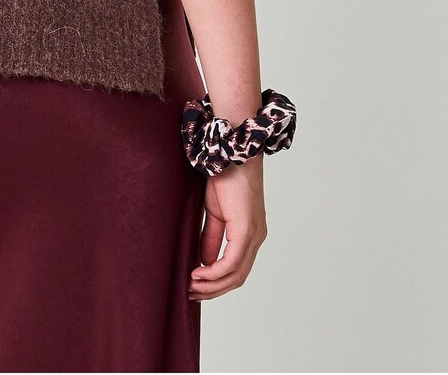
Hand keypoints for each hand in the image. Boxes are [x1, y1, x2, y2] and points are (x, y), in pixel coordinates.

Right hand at [189, 155, 267, 299]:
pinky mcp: (245, 231)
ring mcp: (253, 236)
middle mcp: (257, 238)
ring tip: (190, 286)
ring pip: (235, 274)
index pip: (237, 269)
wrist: (232, 154)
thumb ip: (211, 237)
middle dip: (213, 290)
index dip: (217, 282)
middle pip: (237, 278)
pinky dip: (214, 272)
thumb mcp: (215, 212)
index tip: (196, 286)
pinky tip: (198, 274)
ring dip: (212, 285)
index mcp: (251, 234)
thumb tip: (204, 262)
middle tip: (191, 293)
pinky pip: (231, 262)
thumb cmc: (225, 176)